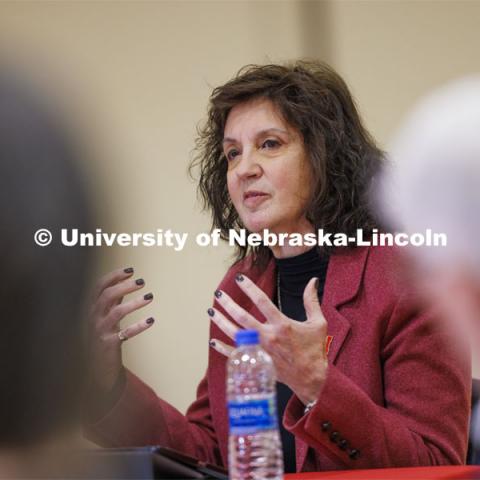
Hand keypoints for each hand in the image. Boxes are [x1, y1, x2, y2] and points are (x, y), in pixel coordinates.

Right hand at [90, 267, 154, 390]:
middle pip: (107, 296)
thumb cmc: (103, 337)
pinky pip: (125, 333)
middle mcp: (94, 318)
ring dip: (134, 303)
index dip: (114, 276)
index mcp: (93, 308)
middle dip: (124, 286)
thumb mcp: (106, 316)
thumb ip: (114, 300)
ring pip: (116, 313)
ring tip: (150, 296)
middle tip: (142, 281)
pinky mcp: (109, 344)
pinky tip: (151, 321)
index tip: (130, 270)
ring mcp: (100, 331)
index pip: (99, 286)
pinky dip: (138, 326)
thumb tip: (127, 281)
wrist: (97, 368)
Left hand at [208, 274, 328, 404]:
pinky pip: (235, 355)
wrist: (311, 379)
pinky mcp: (257, 362)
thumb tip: (313, 280)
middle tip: (218, 294)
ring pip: (234, 334)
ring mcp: (260, 350)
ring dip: (221, 322)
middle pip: (242, 317)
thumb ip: (311, 301)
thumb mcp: (318, 323)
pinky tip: (213, 340)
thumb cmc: (314, 350)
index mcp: (283, 325)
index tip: (239, 278)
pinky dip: (222, 348)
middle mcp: (269, 336)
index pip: (262, 301)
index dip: (249, 288)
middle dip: (228, 304)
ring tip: (211, 311)